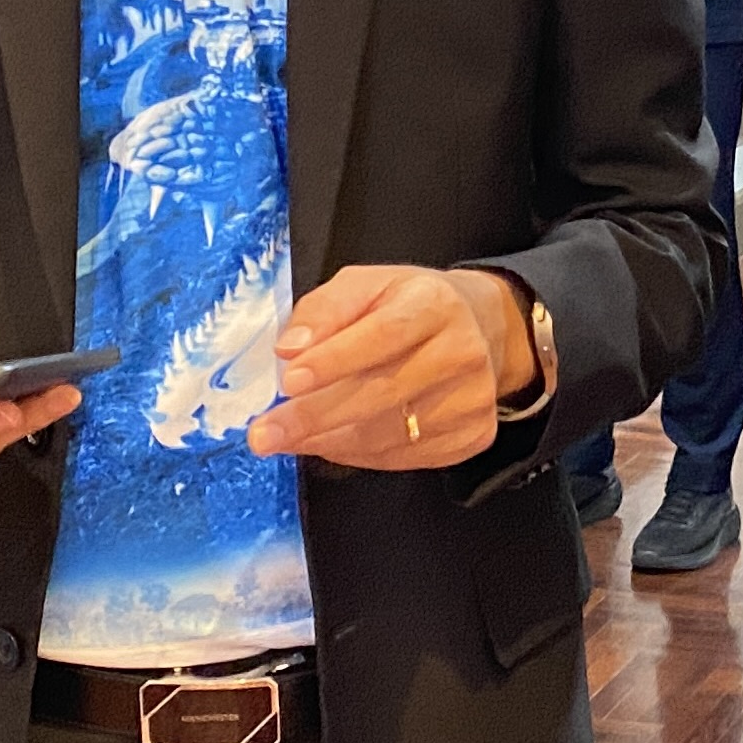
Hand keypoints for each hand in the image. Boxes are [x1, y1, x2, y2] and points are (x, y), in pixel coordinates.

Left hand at [247, 267, 536, 471]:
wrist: (478, 329)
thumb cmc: (408, 306)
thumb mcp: (366, 285)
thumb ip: (324, 309)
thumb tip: (290, 349)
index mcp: (433, 303)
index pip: (383, 335)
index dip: (334, 360)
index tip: (289, 382)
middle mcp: (462, 350)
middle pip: (383, 392)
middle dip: (314, 417)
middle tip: (265, 435)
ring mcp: (473, 398)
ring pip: (389, 433)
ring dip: (329, 441)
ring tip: (287, 439)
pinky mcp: (474, 434)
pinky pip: (404, 457)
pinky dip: (358, 455)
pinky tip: (331, 441)